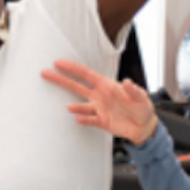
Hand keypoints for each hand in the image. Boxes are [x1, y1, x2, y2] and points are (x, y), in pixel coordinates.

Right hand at [42, 59, 158, 143]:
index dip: (72, 68)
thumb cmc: (142, 107)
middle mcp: (99, 95)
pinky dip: (84, 119)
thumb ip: (133, 90)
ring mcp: (98, 108)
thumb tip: (127, 82)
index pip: (86, 74)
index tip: (58, 63)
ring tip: (69, 107)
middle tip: (46, 73)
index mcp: (106, 85)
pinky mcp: (101, 121)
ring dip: (75, 106)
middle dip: (61, 79)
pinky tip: (78, 119)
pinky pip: (89, 120)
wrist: (143, 126)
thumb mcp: (141, 97)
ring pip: (81, 105)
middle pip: (76, 86)